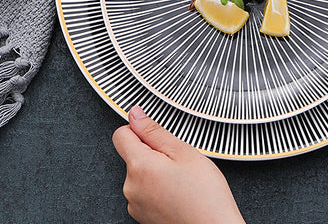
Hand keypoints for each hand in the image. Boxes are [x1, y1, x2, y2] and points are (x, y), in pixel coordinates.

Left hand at [112, 106, 245, 223]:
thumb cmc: (204, 195)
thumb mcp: (183, 151)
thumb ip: (154, 131)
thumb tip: (135, 115)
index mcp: (139, 167)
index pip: (121, 134)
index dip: (139, 128)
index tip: (154, 131)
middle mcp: (131, 187)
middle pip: (133, 154)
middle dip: (154, 151)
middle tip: (179, 160)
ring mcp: (135, 204)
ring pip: (141, 173)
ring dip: (157, 170)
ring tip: (181, 178)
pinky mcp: (143, 215)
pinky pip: (146, 191)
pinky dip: (159, 187)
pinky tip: (178, 191)